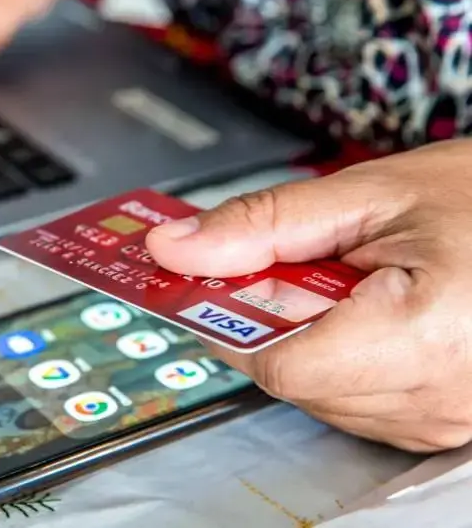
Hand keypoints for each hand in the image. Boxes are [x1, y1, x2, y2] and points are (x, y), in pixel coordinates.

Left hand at [146, 139, 471, 452]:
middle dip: (268, 321)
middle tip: (288, 265)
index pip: (277, 363)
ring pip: (317, 394)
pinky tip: (364, 312)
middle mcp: (436, 396)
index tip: (215, 279)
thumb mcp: (369, 195)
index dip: (235, 319)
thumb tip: (176, 249)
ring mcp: (440, 418)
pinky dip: (337, 356)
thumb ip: (262, 225)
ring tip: (345, 283)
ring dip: (304, 337)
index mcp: (422, 335)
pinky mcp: (439, 421)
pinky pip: (352, 400)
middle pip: (292, 379)